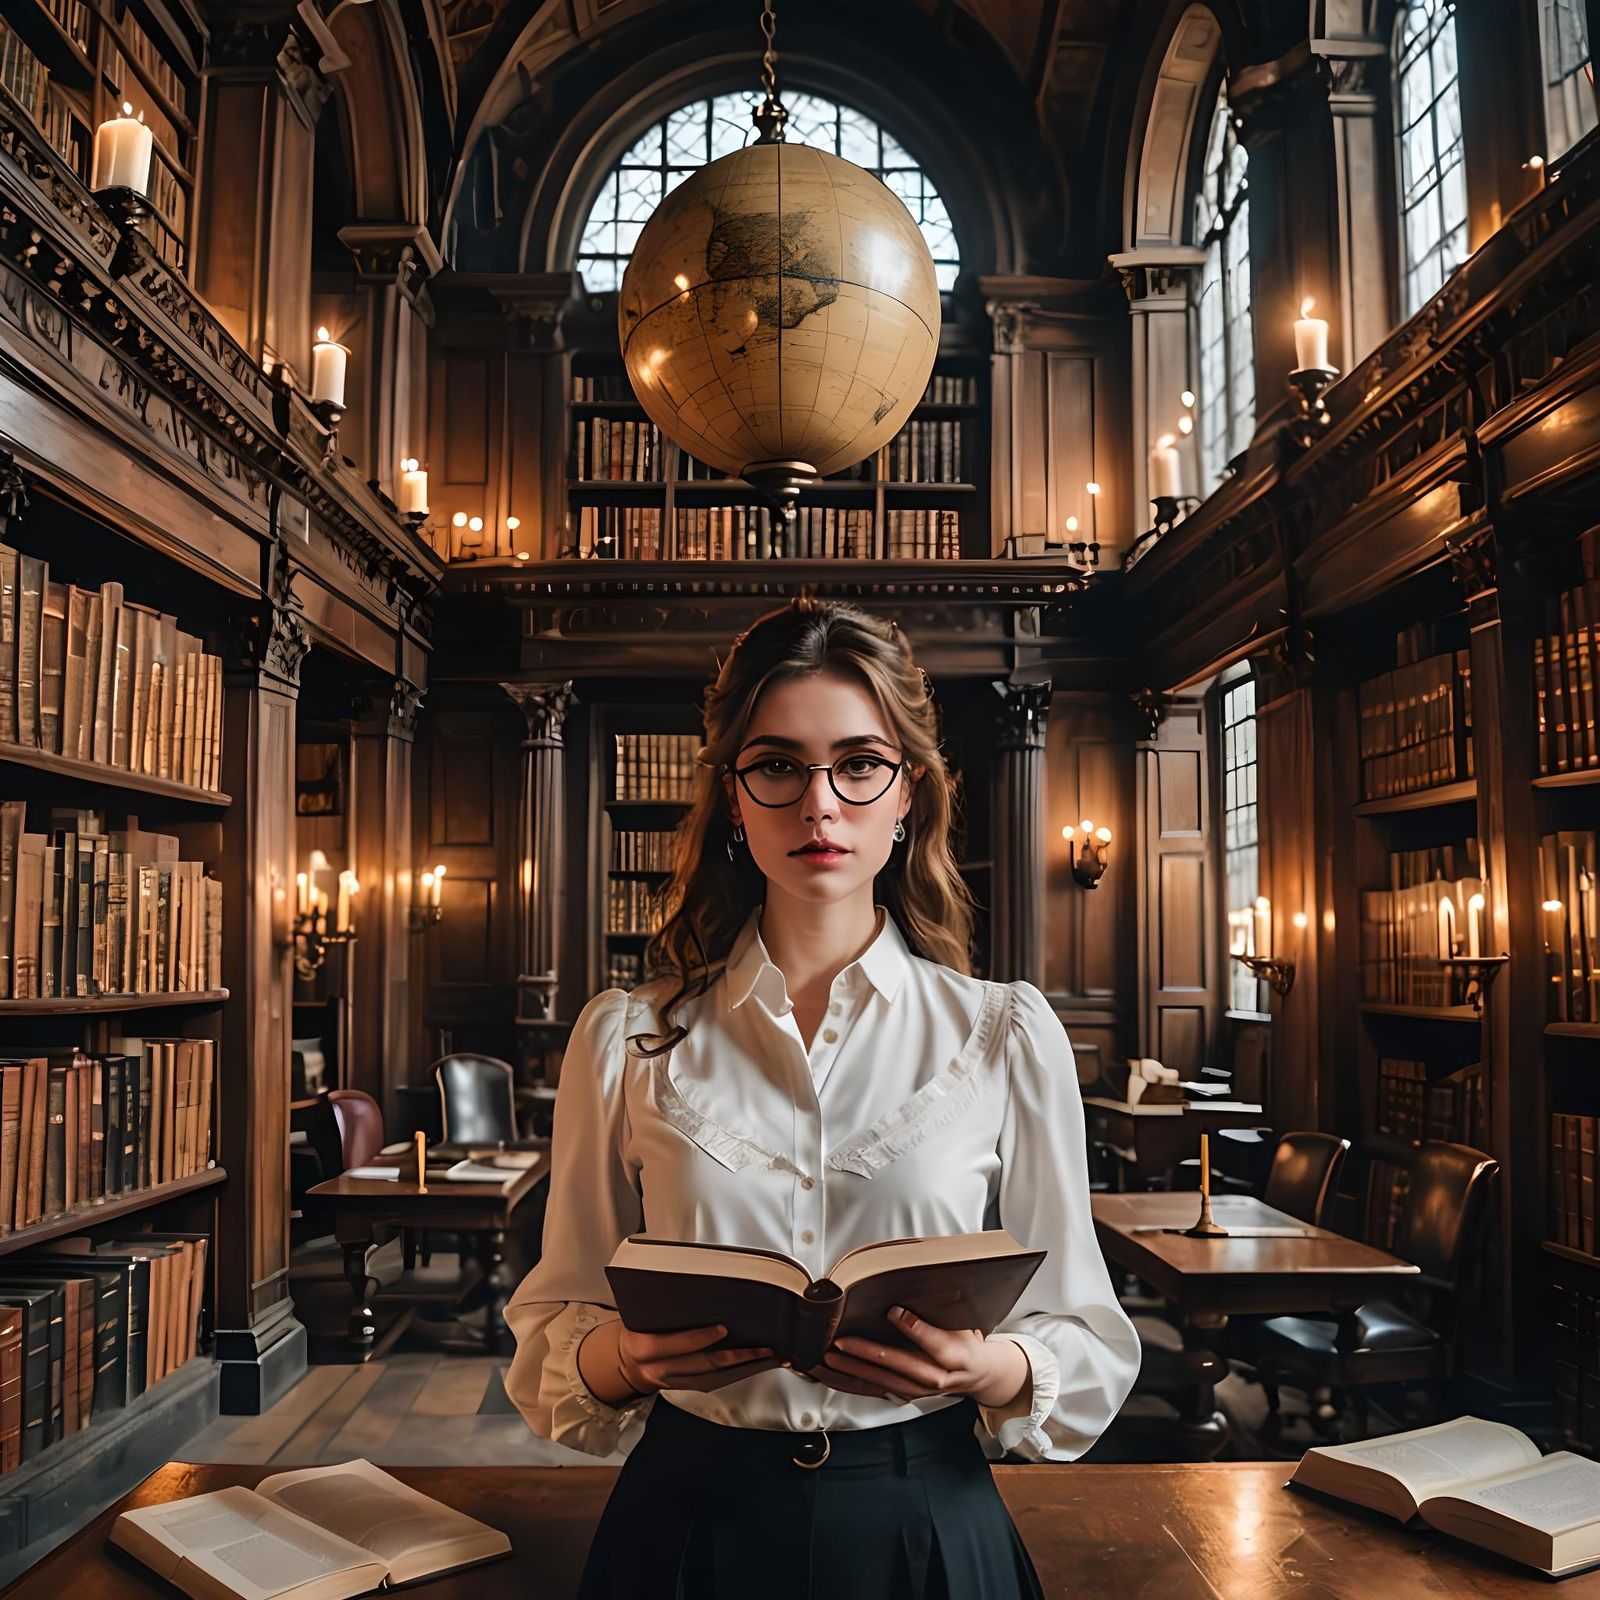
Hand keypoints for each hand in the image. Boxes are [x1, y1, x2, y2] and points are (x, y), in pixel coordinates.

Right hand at [616, 1322, 785, 1396]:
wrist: (626, 1362)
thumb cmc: (638, 1330)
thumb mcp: (638, 1316)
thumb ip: (659, 1307)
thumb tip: (691, 1283)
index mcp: (643, 1347)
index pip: (672, 1345)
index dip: (698, 1338)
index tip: (723, 1329)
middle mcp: (658, 1370)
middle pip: (701, 1364)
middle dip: (735, 1357)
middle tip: (762, 1347)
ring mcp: (672, 1383)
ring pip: (713, 1377)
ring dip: (744, 1368)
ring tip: (770, 1356)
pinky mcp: (684, 1389)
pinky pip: (714, 1383)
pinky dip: (737, 1374)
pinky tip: (756, 1365)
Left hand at [812, 1306, 1028, 1407]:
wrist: (977, 1375)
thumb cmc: (968, 1342)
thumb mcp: (966, 1321)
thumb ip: (945, 1306)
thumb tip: (924, 1275)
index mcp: (955, 1355)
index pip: (933, 1342)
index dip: (913, 1327)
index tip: (893, 1310)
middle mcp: (935, 1377)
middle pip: (899, 1366)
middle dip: (868, 1354)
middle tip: (842, 1341)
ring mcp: (917, 1389)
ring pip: (880, 1381)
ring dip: (852, 1371)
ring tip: (828, 1358)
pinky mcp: (904, 1394)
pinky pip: (872, 1390)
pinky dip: (849, 1383)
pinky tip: (829, 1375)